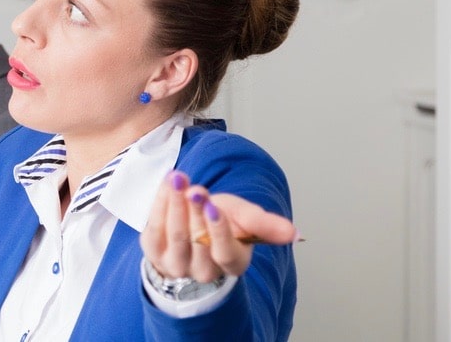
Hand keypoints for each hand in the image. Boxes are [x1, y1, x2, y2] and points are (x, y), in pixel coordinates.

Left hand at [140, 171, 297, 281]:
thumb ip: (266, 225)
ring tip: (179, 180)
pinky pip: (155, 227)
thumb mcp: (246, 219)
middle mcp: (203, 270)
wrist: (194, 225)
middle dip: (196, 212)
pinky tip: (167, 184)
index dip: (219, 230)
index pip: (225, 251)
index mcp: (232, 264)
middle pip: (197, 242)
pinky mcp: (154, 252)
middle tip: (196, 189)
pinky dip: (160, 203)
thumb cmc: (223, 222)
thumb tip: (296, 234)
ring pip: (176, 234)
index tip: (214, 205)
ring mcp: (176, 264)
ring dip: (176, 204)